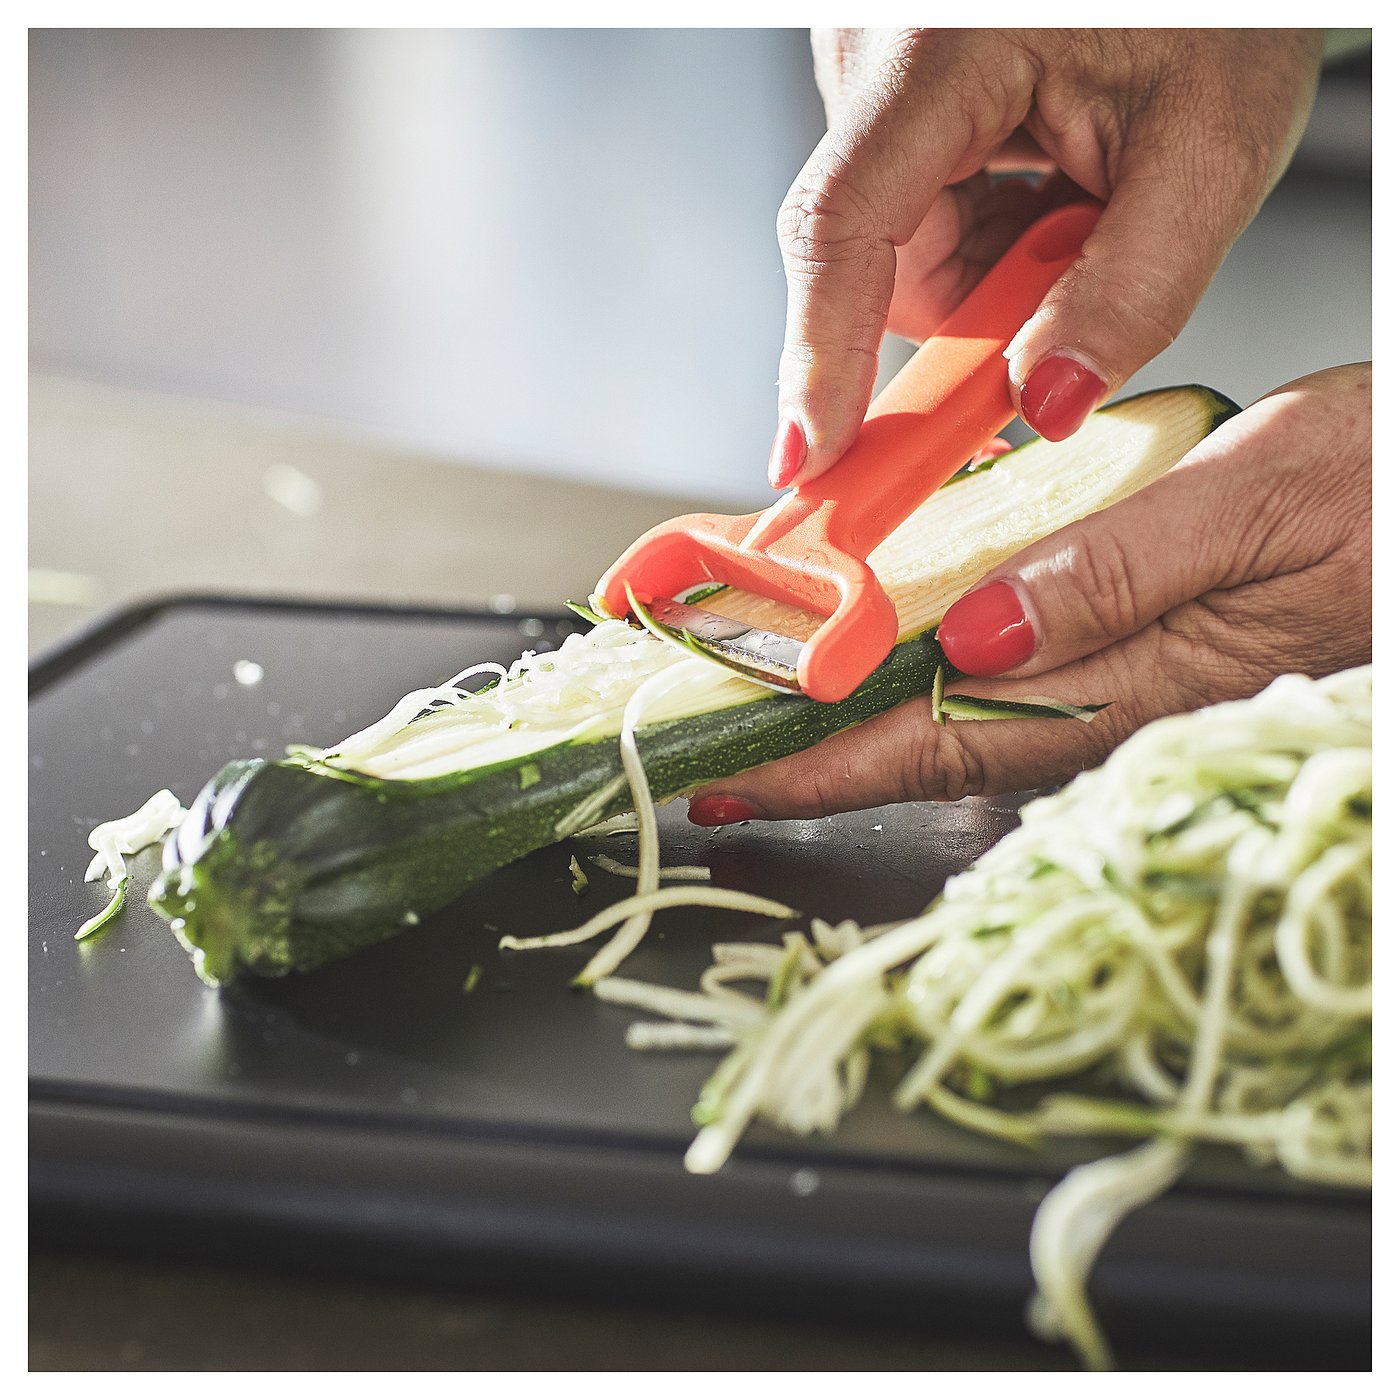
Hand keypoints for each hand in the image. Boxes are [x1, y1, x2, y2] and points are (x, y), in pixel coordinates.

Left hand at [694, 364, 1370, 821]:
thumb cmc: (1386, 499)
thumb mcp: (1256, 501)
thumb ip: (1116, 572)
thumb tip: (976, 632)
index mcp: (1135, 674)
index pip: (940, 742)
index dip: (825, 767)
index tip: (731, 783)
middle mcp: (1117, 694)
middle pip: (930, 741)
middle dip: (815, 749)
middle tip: (715, 742)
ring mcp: (1127, 677)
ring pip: (962, 710)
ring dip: (859, 708)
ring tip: (768, 692)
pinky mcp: (1142, 645)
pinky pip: (1012, 669)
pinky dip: (927, 659)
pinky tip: (890, 640)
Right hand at [768, 28, 1323, 487]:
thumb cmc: (1223, 10)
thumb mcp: (1210, 147)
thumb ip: (1133, 291)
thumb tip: (1046, 407)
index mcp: (939, 46)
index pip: (842, 223)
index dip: (821, 356)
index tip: (814, 457)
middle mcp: (879, 53)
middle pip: (872, 258)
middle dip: (969, 309)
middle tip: (1070, 286)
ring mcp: (876, 75)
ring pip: (895, 254)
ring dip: (985, 274)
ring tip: (1077, 202)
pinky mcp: (889, 100)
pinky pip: (911, 224)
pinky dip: (982, 241)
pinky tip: (1045, 188)